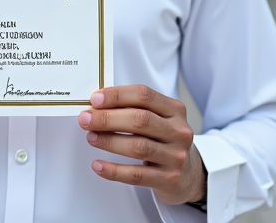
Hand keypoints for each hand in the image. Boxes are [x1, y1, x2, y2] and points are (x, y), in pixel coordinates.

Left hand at [78, 85, 206, 205]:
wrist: (189, 175)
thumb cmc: (165, 141)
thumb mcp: (160, 119)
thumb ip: (135, 109)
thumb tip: (98, 105)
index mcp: (175, 110)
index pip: (144, 95)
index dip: (117, 95)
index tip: (95, 99)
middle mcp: (178, 131)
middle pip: (140, 120)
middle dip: (108, 118)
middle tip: (86, 119)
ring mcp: (176, 156)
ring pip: (138, 146)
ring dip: (109, 141)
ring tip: (91, 137)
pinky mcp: (169, 179)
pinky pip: (137, 175)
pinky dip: (114, 170)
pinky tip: (98, 165)